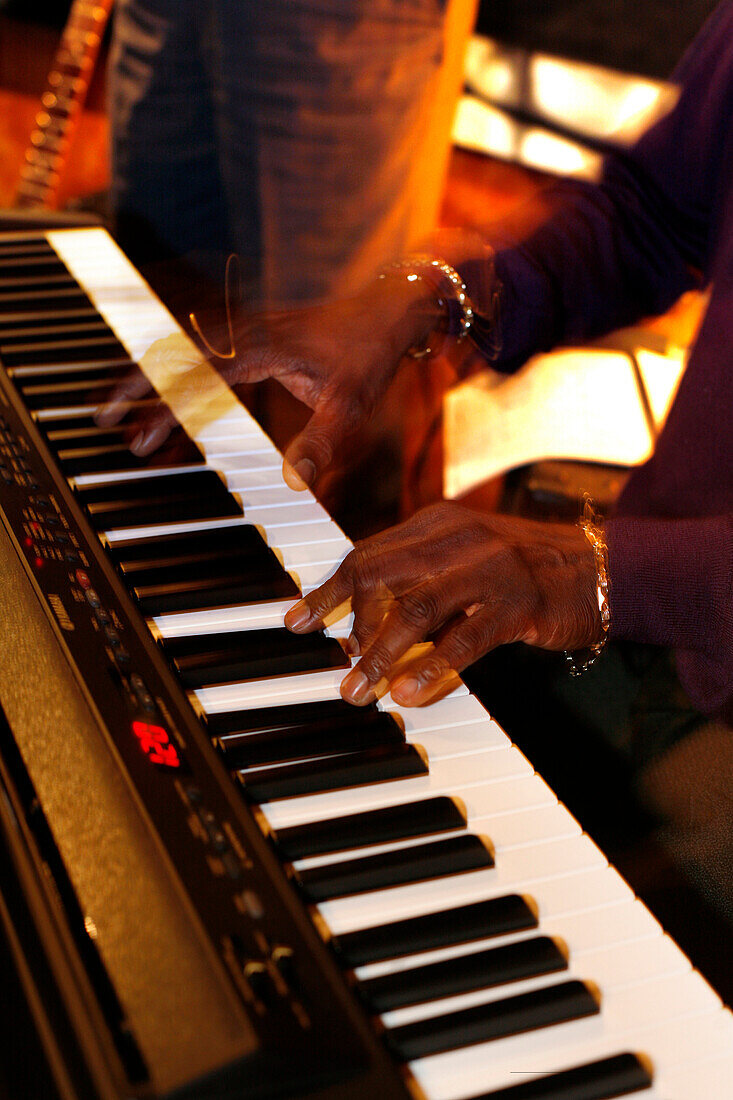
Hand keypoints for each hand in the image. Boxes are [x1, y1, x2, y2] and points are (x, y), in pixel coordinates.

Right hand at [96, 277, 441, 489]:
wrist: (390, 310)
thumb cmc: (369, 353)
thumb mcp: (351, 405)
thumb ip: (321, 444)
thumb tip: (292, 483)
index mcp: (259, 346)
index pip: (195, 373)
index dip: (162, 403)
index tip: (137, 430)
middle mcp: (245, 335)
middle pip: (176, 359)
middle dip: (138, 388)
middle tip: (105, 419)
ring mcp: (248, 336)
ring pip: (187, 359)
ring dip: (157, 387)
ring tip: (128, 424)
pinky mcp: (256, 344)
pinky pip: (210, 365)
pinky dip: (187, 387)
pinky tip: (175, 414)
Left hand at [285, 503, 600, 705]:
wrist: (601, 567)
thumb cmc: (524, 572)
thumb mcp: (463, 562)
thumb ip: (417, 585)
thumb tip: (362, 631)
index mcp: (435, 524)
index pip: (366, 554)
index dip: (328, 590)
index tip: (295, 620)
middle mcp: (455, 537)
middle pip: (379, 573)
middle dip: (344, 621)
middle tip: (334, 666)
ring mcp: (488, 567)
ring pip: (415, 607)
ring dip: (379, 652)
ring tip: (360, 689)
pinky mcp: (517, 602)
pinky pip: (465, 638)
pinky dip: (431, 667)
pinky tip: (410, 692)